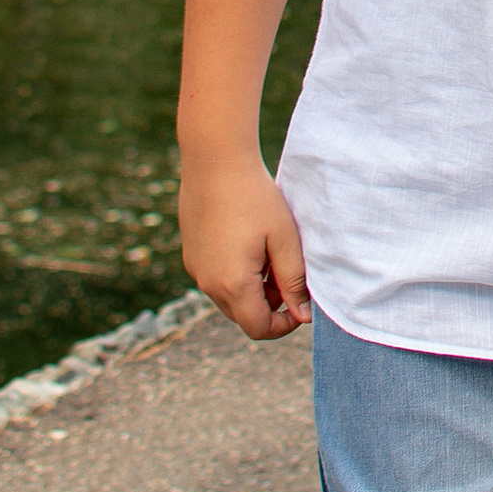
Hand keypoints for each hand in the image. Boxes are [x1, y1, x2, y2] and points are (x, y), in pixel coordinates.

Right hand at [181, 149, 310, 338]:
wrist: (215, 163)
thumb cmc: (256, 199)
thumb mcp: (285, 240)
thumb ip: (294, 281)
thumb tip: (301, 315)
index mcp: (232, 284)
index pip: (258, 328)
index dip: (283, 325)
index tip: (300, 304)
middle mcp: (207, 283)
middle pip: (243, 316)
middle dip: (270, 305)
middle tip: (287, 272)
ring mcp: (195, 270)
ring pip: (229, 298)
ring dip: (253, 289)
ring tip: (270, 254)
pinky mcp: (191, 256)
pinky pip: (216, 279)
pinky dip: (235, 275)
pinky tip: (249, 243)